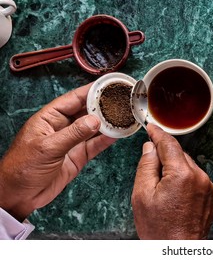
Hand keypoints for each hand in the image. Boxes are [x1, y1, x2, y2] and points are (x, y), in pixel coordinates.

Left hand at [0, 83, 116, 220]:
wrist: (19, 196)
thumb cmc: (21, 169)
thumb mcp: (47, 148)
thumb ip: (73, 134)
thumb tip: (94, 120)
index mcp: (49, 118)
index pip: (73, 99)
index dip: (90, 92)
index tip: (107, 86)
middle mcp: (61, 127)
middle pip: (86, 112)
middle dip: (103, 106)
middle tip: (120, 101)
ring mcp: (71, 142)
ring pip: (93, 128)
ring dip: (107, 123)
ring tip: (123, 115)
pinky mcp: (78, 156)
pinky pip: (95, 145)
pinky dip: (107, 139)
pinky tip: (117, 133)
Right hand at [132, 124, 212, 239]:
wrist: (177, 251)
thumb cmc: (159, 229)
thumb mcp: (142, 195)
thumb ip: (147, 166)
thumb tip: (150, 147)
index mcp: (182, 174)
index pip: (169, 144)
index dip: (158, 133)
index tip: (151, 127)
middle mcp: (200, 177)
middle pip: (179, 155)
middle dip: (164, 156)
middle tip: (150, 170)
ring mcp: (208, 187)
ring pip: (188, 166)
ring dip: (175, 169)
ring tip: (162, 191)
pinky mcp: (211, 195)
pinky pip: (196, 178)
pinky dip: (185, 179)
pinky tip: (174, 196)